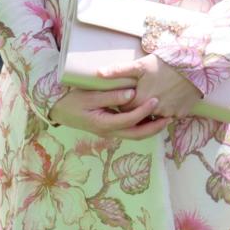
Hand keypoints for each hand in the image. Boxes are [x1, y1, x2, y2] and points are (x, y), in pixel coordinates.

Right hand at [49, 85, 169, 138]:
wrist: (58, 111)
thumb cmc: (71, 101)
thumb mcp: (88, 96)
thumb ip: (110, 96)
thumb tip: (131, 94)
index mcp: (104, 124)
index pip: (130, 120)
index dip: (144, 111)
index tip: (156, 100)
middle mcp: (109, 132)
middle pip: (137, 134)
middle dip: (155, 128)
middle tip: (170, 118)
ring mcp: (110, 132)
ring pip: (135, 135)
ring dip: (151, 129)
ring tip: (166, 119)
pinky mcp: (111, 129)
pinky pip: (130, 130)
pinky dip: (143, 126)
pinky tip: (152, 118)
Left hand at [99, 54, 202, 119]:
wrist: (195, 65)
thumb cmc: (165, 63)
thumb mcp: (141, 65)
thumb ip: (118, 71)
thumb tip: (98, 73)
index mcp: (140, 100)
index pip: (124, 109)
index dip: (124, 101)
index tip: (126, 94)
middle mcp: (153, 111)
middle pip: (139, 114)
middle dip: (138, 107)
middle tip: (142, 92)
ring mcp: (169, 113)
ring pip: (155, 116)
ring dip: (153, 109)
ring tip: (156, 94)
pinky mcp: (181, 113)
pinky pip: (171, 115)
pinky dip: (168, 109)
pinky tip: (168, 97)